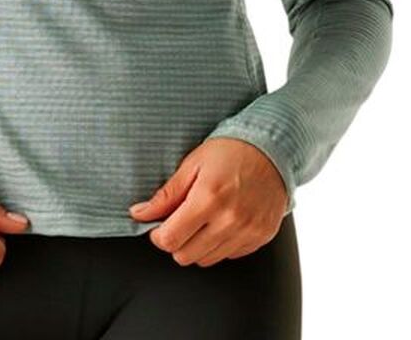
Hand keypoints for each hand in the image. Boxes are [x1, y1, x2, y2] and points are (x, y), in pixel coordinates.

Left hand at [127, 137, 288, 265]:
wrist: (271, 150)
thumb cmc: (230, 152)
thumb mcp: (192, 164)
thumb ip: (166, 194)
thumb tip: (139, 213)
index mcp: (208, 198)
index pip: (171, 239)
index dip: (158, 235)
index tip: (157, 226)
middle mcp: (230, 220)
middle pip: (186, 256)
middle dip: (175, 241)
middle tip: (177, 222)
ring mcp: (247, 232)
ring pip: (207, 260)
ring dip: (196, 245)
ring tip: (200, 220)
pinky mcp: (260, 238)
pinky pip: (229, 256)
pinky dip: (219, 245)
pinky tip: (220, 223)